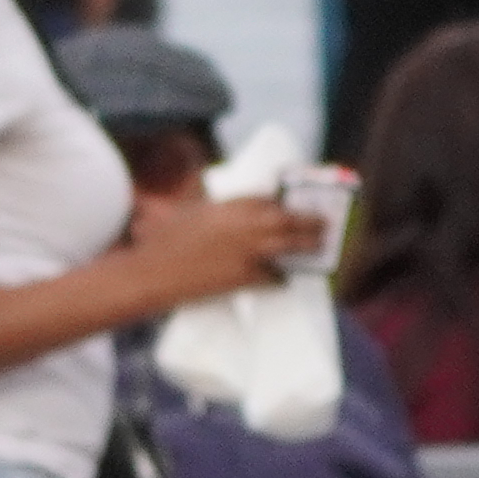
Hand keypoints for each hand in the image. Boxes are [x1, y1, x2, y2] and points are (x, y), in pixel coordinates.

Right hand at [91, 191, 312, 324]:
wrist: (154, 273)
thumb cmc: (163, 242)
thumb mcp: (188, 213)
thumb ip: (211, 209)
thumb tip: (227, 213)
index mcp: (229, 206)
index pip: (268, 199)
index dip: (284, 202)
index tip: (294, 204)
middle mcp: (244, 225)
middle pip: (288, 219)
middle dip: (309, 220)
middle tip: (324, 222)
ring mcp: (248, 251)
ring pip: (289, 246)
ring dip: (307, 246)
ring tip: (319, 246)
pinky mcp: (245, 277)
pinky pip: (274, 276)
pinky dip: (282, 277)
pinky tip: (286, 278)